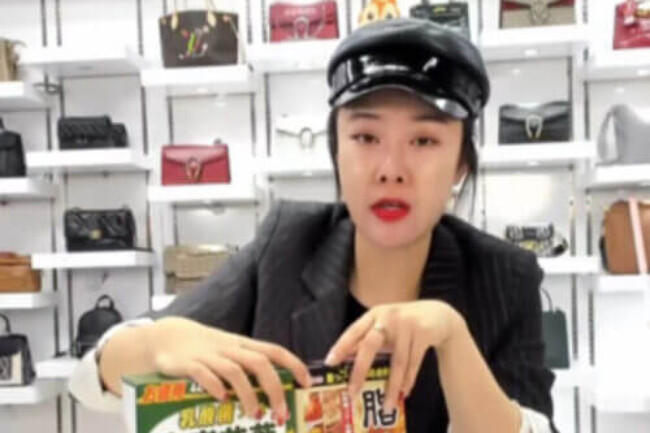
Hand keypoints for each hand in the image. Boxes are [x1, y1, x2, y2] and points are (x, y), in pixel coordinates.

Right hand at [144, 317, 311, 422]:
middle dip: (274, 388)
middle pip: (259, 363)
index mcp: (242, 345)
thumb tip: (273, 393)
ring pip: (234, 371)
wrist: (167, 337)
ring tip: (255, 414)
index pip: (274, 351)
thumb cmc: (204, 349)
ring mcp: (209, 355)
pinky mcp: (189, 364)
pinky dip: (214, 387)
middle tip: (281, 412)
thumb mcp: (229, 353)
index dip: (294, 364)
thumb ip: (247, 368)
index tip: (306, 383)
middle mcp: (229, 349)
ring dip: (248, 394)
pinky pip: (204, 374)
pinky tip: (221, 400)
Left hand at [324, 301, 463, 411]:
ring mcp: (406, 324)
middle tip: (352, 393)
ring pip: (397, 361)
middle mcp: (388, 317)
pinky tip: (403, 393)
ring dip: (391, 386)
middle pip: (370, 346)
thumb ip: (368, 340)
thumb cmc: (403, 324)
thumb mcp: (384, 326)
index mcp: (374, 314)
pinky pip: (413, 362)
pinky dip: (408, 380)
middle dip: (360, 371)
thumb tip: (346, 361)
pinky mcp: (423, 333)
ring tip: (386, 406)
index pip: (353, 331)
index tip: (330, 363)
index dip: (341, 346)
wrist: (437, 314)